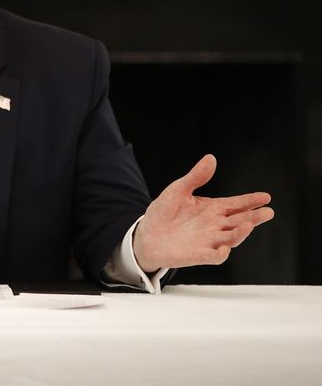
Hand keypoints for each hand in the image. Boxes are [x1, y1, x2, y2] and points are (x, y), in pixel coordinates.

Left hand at [133, 154, 273, 272]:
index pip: (236, 204)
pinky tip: (225, 249)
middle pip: (239, 221)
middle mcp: (215, 226)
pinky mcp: (197, 255)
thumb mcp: (178, 190)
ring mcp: (208, 241)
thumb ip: (195, 177)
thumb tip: (211, 158)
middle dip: (254, 217)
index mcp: (213, 209)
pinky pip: (212, 256)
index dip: (251, 201)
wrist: (147, 235)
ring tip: (249, 224)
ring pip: (231, 238)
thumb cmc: (164, 212)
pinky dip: (220, 254)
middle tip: (268, 211)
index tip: (265, 196)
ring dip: (240, 233)